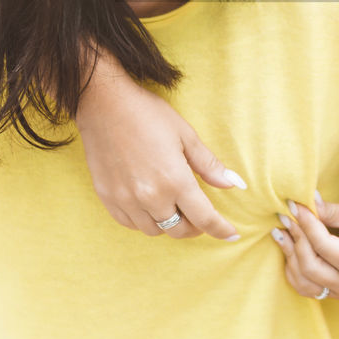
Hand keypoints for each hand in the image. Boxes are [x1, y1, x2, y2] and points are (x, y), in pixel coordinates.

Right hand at [75, 59, 243, 240]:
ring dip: (169, 224)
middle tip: (200, 215)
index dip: (221, 229)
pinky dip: (144, 220)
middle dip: (196, 227)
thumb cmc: (147, 114)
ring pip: (154, 230)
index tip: (231, 234)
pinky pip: (130, 224)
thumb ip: (210, 164)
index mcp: (175, 180)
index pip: (204, 218)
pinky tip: (150, 205)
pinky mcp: (107, 198)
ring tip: (174, 207)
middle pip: (179, 230)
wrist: (103, 104)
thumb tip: (235, 184)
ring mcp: (126, 199)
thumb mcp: (185, 135)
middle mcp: (150, 196)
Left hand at [270, 194, 338, 299]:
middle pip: (309, 266)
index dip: (306, 223)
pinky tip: (289, 249)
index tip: (295, 205)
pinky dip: (294, 269)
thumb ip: (330, 211)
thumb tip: (304, 203)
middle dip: (295, 239)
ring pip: (303, 281)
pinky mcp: (335, 293)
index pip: (322, 245)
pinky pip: (306, 287)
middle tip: (286, 217)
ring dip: (290, 255)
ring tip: (281, 232)